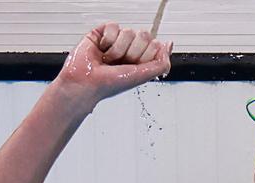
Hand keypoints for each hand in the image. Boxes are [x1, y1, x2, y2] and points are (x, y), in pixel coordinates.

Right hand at [56, 22, 172, 105]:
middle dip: (133, 53)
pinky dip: (108, 40)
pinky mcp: (103, 32)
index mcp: (142, 58)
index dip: (146, 56)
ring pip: (129, 31)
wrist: (86, 82)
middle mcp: (131, 48)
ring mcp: (117, 39)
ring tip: (109, 59)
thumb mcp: (142, 76)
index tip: (134, 67)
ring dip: (118, 50)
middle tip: (121, 63)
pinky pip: (114, 26)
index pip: (155, 45)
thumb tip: (168, 45)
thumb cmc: (111, 83)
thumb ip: (161, 63)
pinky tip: (102, 49)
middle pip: (145, 36)